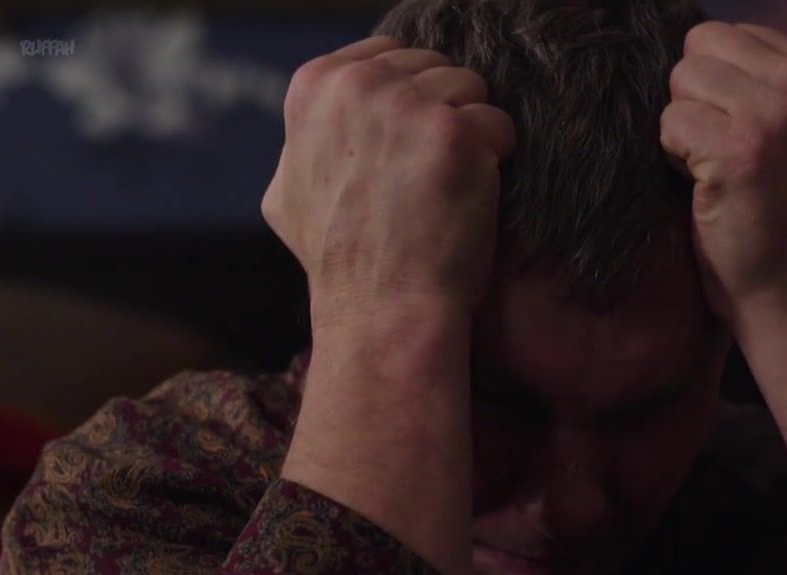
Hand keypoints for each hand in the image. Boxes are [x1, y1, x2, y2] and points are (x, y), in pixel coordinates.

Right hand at [261, 36, 516, 334]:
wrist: (383, 308)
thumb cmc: (341, 261)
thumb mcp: (288, 192)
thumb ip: (308, 140)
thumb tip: (322, 119)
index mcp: (314, 86)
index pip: (389, 54)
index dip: (410, 101)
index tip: (403, 152)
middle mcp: (357, 86)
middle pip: (433, 67)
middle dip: (442, 113)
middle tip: (427, 175)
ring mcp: (407, 106)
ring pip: (470, 90)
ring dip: (471, 135)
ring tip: (446, 188)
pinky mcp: (455, 134)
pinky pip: (498, 124)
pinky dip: (495, 159)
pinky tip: (469, 197)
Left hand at [660, 21, 786, 325]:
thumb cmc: (783, 217)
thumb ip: (763, 82)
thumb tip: (690, 45)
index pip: (728, 36)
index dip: (718, 92)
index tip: (747, 143)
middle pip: (701, 47)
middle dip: (696, 101)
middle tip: (724, 156)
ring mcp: (776, 112)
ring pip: (683, 79)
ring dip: (684, 129)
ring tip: (718, 172)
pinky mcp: (740, 148)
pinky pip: (670, 122)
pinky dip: (674, 159)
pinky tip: (708, 190)